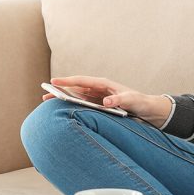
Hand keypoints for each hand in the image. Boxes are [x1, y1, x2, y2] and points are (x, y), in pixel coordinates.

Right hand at [43, 76, 171, 126]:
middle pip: (76, 89)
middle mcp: (99, 90)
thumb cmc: (141, 102)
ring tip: (49, 104)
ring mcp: (98, 98)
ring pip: (77, 98)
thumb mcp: (132, 100)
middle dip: (60, 91)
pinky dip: (73, 108)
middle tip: (44, 96)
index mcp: (104, 84)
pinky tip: (64, 113)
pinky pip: (83, 106)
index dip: (67, 81)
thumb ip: (120, 100)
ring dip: (64, 100)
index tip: (53, 82)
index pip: (82, 81)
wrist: (149, 110)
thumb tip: (106, 102)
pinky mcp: (99, 107)